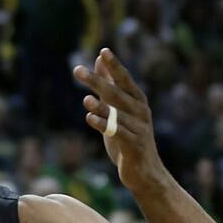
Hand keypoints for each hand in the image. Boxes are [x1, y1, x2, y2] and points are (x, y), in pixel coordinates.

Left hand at [73, 48, 166, 193]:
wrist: (145, 172)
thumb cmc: (129, 136)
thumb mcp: (118, 108)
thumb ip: (109, 84)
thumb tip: (99, 59)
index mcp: (137, 100)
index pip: (124, 79)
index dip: (114, 65)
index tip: (103, 51)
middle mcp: (140, 111)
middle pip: (116, 93)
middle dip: (96, 81)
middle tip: (77, 71)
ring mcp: (139, 128)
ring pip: (116, 114)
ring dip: (100, 106)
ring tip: (85, 100)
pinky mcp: (135, 145)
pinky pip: (117, 133)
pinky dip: (103, 125)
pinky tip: (89, 119)